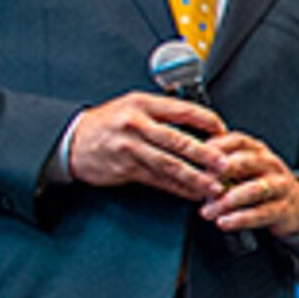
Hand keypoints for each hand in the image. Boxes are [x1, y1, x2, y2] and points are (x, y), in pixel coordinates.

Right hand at [68, 92, 225, 202]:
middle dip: (205, 155)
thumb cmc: (107, 123)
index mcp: (142, 104)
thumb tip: (197, 125)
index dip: (206, 121)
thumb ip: (161, 113)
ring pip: (170, 165)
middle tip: (226, 164)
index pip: (182, 110)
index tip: (223, 131)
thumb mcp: (132, 106)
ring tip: (214, 186)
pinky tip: (193, 193)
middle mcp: (137, 124)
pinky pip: (158, 180)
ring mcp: (130, 148)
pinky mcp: (126, 169)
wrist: (72, 141)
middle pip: (178, 141)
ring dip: (195, 178)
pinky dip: (178, 188)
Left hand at [199, 128, 298, 236]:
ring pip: (253, 190)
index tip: (198, 155)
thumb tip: (188, 166)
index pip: (237, 140)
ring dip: (227, 201)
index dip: (217, 146)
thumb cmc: (261, 185)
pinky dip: (241, 219)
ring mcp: (279, 186)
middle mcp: (270, 164)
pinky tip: (224, 222)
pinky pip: (261, 213)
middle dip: (221, 172)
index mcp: (257, 150)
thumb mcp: (245, 169)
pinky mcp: (284, 209)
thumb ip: (221, 165)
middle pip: (245, 162)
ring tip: (208, 211)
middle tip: (202, 183)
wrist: (297, 207)